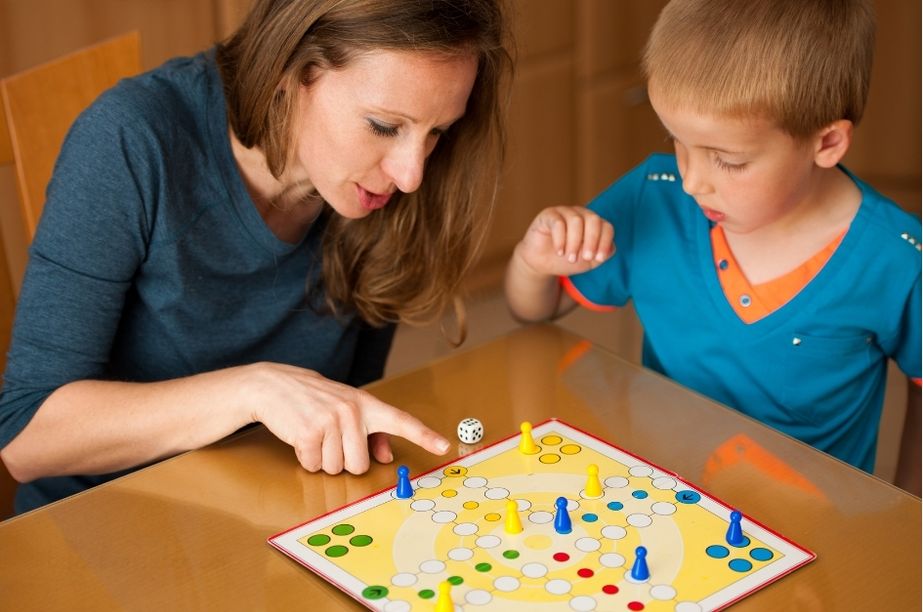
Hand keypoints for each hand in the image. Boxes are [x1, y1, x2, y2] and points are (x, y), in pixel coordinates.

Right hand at [245, 363, 449, 474]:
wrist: (274, 385)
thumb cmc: (314, 399)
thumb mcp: (346, 408)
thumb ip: (370, 433)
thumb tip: (386, 456)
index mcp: (366, 405)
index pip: (400, 421)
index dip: (423, 435)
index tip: (443, 446)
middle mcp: (352, 411)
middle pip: (359, 466)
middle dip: (342, 461)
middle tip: (329, 440)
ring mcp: (330, 421)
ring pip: (336, 469)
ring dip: (322, 460)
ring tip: (314, 435)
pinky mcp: (308, 433)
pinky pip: (313, 465)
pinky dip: (305, 458)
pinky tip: (301, 438)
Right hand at [517, 206, 613, 276]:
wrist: (541, 263)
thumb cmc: (566, 260)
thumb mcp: (588, 262)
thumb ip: (602, 255)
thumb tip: (611, 247)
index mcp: (593, 224)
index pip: (606, 226)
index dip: (605, 242)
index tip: (598, 259)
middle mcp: (581, 214)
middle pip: (593, 219)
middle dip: (592, 240)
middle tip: (586, 258)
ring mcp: (564, 212)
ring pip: (576, 221)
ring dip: (574, 243)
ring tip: (570, 258)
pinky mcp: (548, 215)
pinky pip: (558, 222)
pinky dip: (561, 239)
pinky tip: (559, 252)